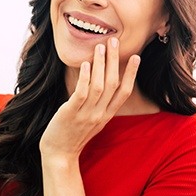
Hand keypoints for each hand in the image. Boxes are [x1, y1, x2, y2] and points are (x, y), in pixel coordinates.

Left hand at [39, 37, 139, 162]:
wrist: (60, 154)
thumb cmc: (73, 134)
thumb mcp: (93, 120)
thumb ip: (99, 103)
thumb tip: (101, 81)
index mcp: (107, 114)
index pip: (124, 92)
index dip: (131, 74)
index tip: (136, 57)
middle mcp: (100, 114)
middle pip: (113, 83)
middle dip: (114, 61)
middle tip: (114, 41)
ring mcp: (86, 114)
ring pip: (99, 85)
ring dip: (100, 64)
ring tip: (100, 47)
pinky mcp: (71, 113)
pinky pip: (81, 93)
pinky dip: (85, 77)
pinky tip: (85, 64)